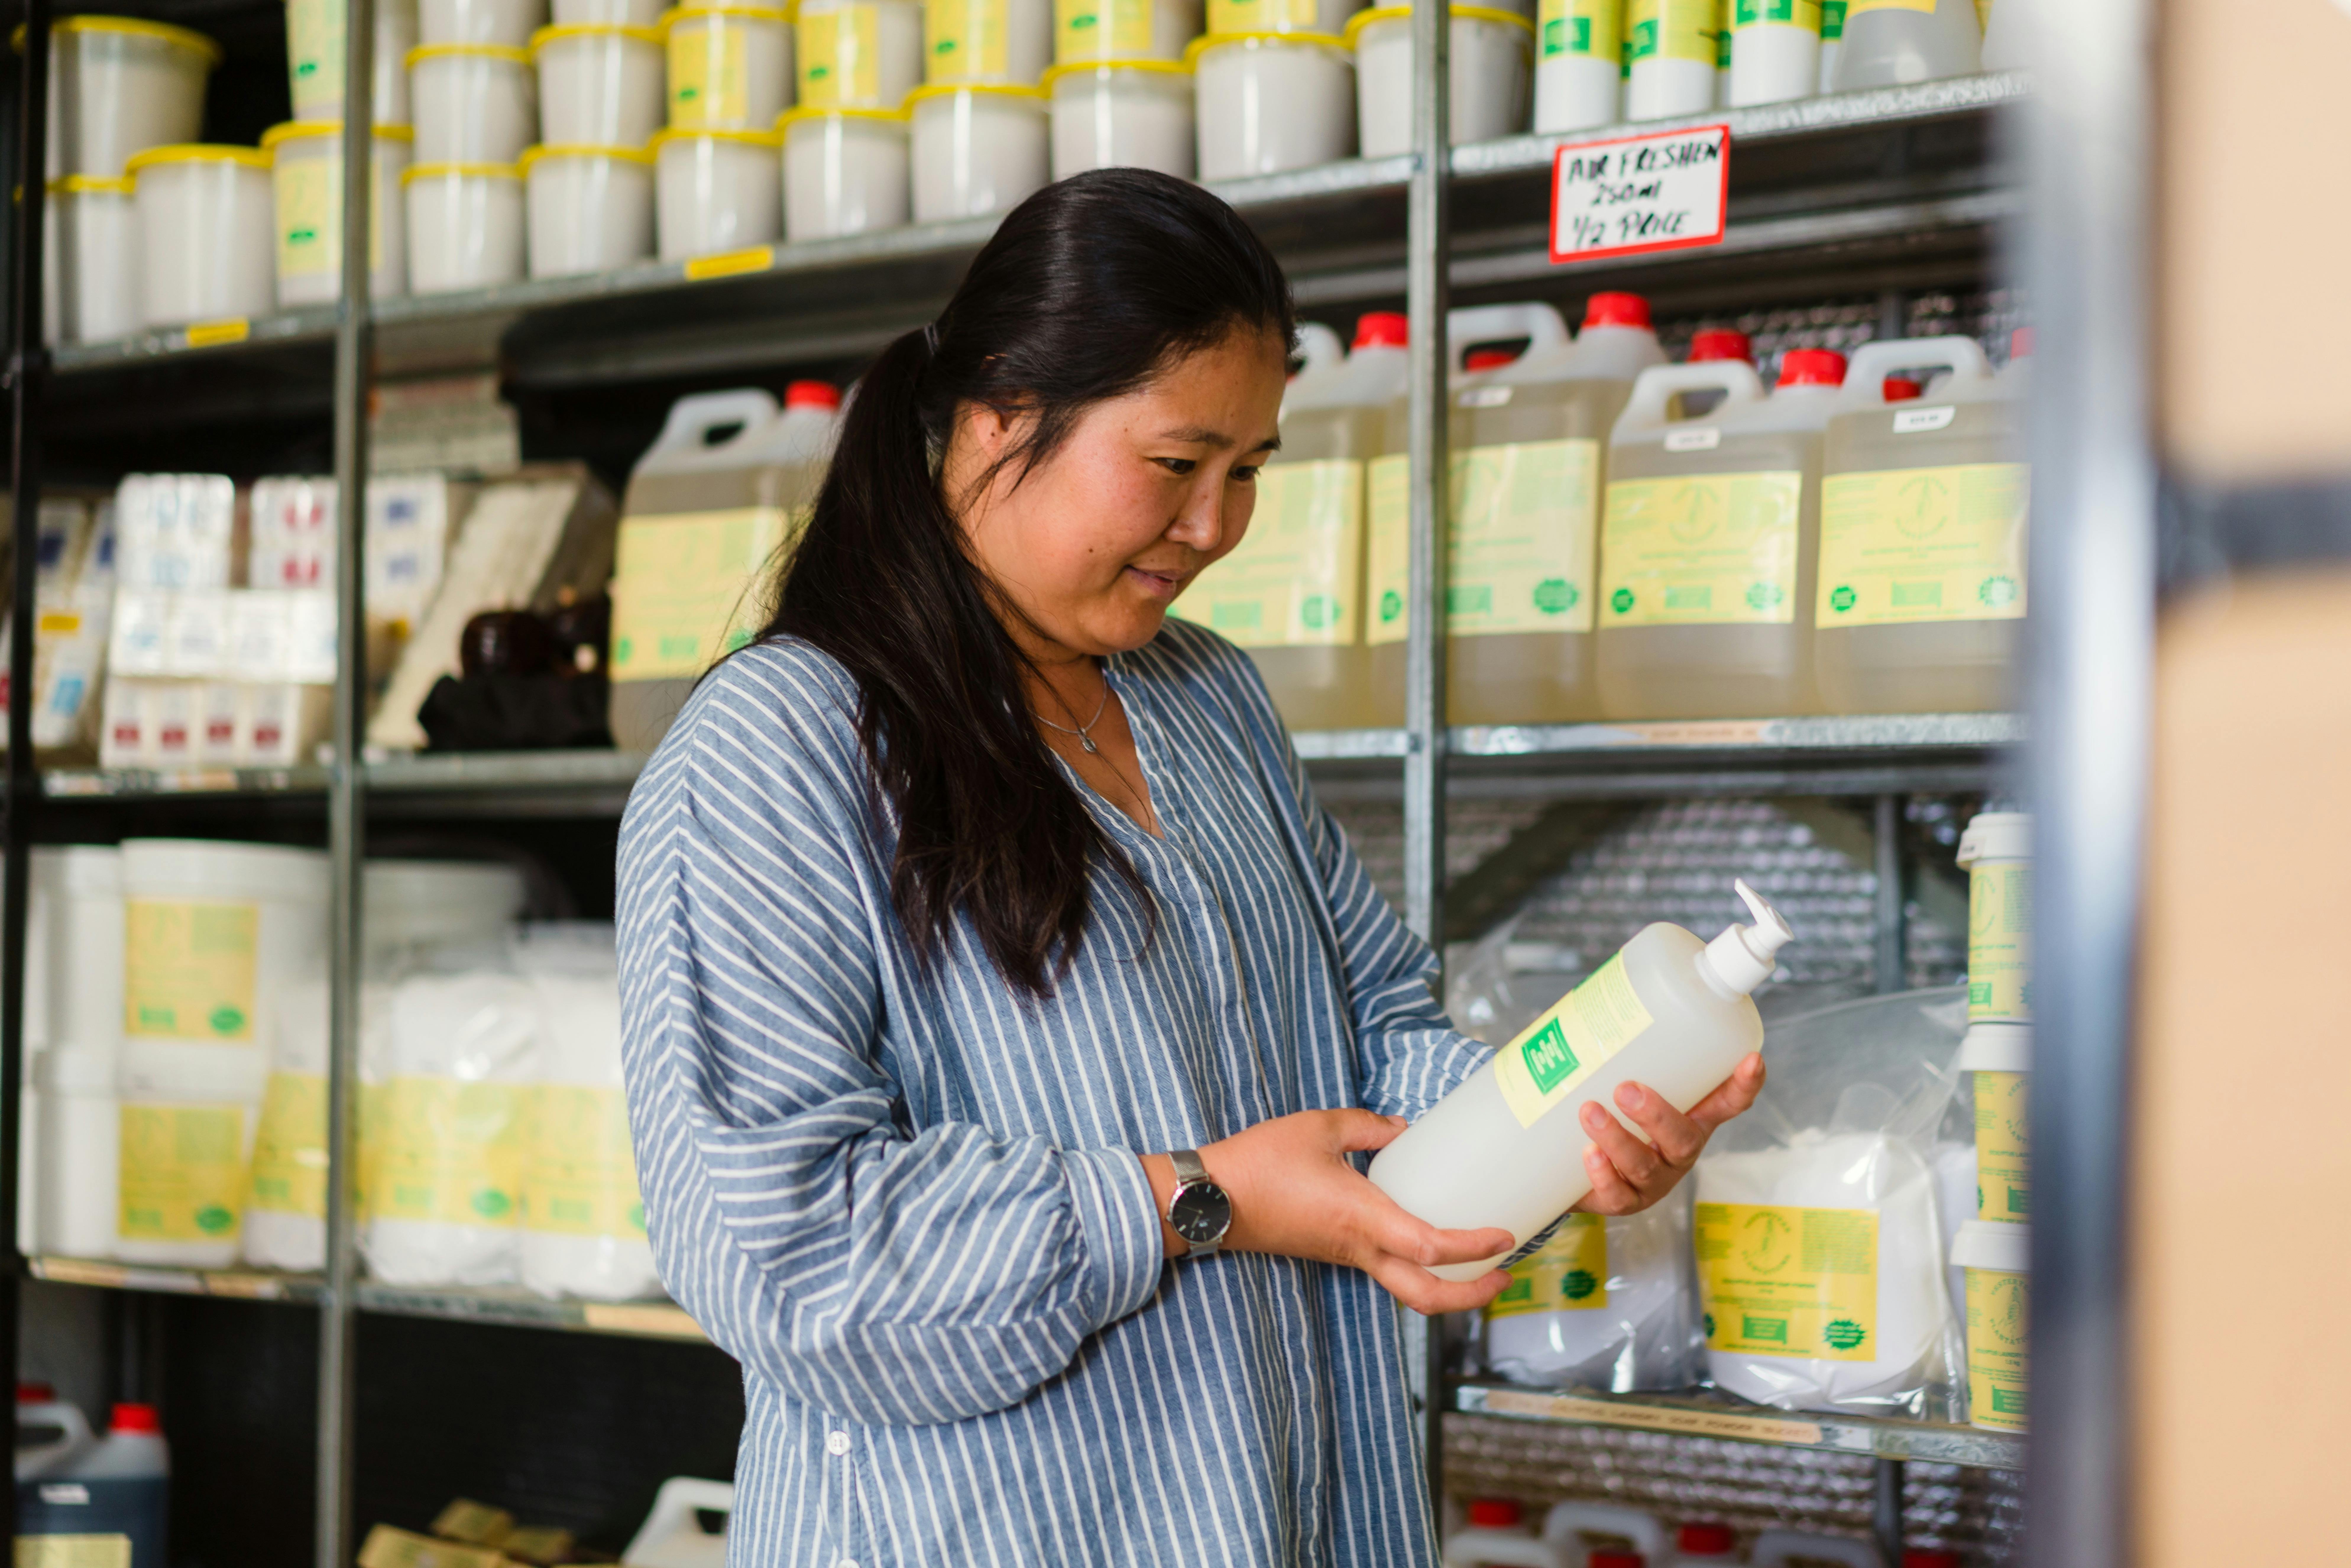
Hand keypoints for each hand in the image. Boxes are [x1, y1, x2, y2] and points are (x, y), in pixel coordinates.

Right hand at [1142, 1110, 1513, 1314]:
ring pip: (1405, 1289)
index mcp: (1362, 1219)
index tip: (1505, 1237)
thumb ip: (1369, 1126)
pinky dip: (1415, 1268)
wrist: (1210, 1198)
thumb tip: (1403, 1130)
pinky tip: (1423, 1239)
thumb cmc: (1260, 1162)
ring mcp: (1345, 1256)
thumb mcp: (1319, 1128)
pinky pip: (1384, 1271)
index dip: (1474, 1248)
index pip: (1431, 1248)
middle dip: (1470, 1297)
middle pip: (1425, 1297)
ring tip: (1474, 1262)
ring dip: (1446, 1286)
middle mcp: (1359, 1248)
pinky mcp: (1332, 1252)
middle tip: (1503, 1277)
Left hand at [1572, 1052, 1764, 1215]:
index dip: (1743, 1084)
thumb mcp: (1625, 1073)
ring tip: (1589, 1112)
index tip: (1751, 1058)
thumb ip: (1625, 1043)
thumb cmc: (1610, 1104)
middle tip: (1626, 1090)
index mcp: (1691, 1116)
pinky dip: (1602, 1175)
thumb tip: (1604, 986)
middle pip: (1683, 1138)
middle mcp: (1677, 1149)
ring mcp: (1652, 1179)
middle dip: (1658, 1115)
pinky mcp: (1621, 1201)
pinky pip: (1617, 1195)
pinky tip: (1587, 1155)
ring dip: (1618, 1140)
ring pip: (1644, 1166)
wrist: (1573, 1159)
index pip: (1728, 1102)